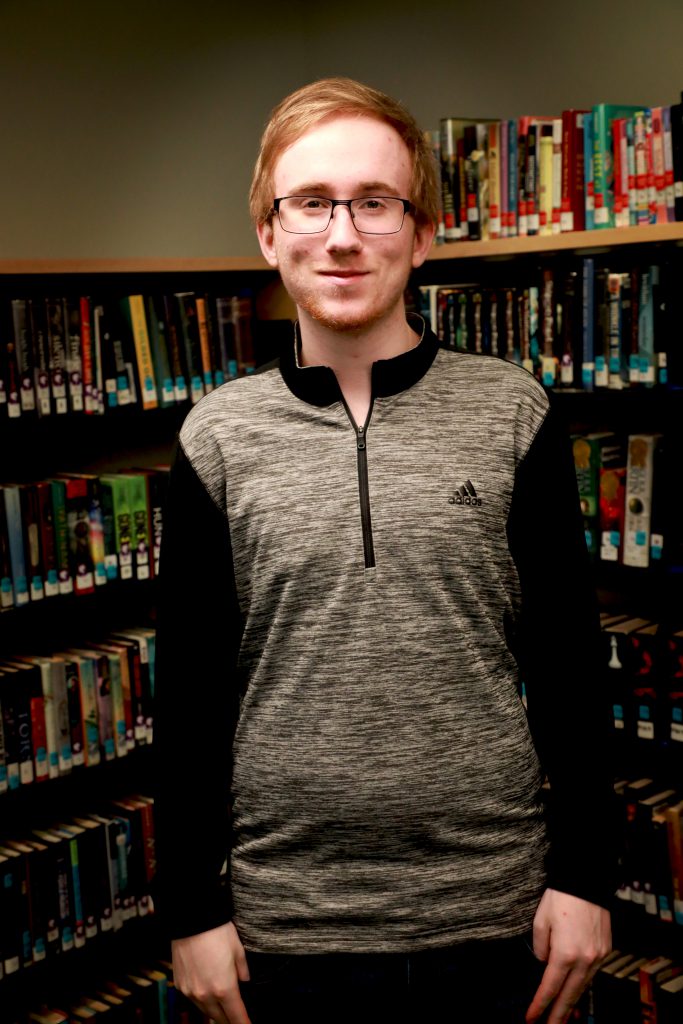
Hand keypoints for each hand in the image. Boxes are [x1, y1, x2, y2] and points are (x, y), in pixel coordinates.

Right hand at [172, 921, 251, 1023]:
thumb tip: (245, 982)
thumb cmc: (217, 932)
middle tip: (237, 1015)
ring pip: (205, 1012)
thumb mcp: (238, 950)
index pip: (237, 1017)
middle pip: (220, 1019)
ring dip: (216, 1012)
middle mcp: (205, 995)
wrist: (191, 919)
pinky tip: (208, 993)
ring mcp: (190, 992)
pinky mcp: (180, 985)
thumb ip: (243, 971)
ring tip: (224, 1007)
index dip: (244, 1023)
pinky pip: (193, 1000)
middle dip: (230, 1019)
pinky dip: (202, 1001)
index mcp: (224, 989)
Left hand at [525, 889, 610, 1023]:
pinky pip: (592, 973)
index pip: (550, 988)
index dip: (540, 1005)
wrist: (585, 879)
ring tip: (561, 1016)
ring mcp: (598, 956)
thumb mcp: (540, 921)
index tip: (531, 1018)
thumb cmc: (559, 897)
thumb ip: (540, 947)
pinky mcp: (605, 949)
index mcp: (565, 953)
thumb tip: (544, 963)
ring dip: (572, 1002)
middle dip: (559, 1015)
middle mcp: (584, 959)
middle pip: (570, 995)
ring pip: (583, 986)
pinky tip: (575, 990)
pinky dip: (582, 985)